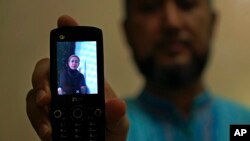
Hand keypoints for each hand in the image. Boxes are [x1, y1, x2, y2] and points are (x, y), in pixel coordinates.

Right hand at [26, 15, 128, 140]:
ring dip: (38, 102)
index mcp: (88, 83)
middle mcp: (69, 89)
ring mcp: (56, 103)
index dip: (70, 36)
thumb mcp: (118, 123)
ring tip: (49, 120)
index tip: (65, 21)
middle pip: (49, 69)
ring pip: (36, 91)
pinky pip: (34, 112)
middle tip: (48, 95)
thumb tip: (115, 104)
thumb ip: (117, 114)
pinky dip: (37, 120)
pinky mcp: (46, 119)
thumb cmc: (110, 134)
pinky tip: (48, 131)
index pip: (78, 55)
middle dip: (44, 75)